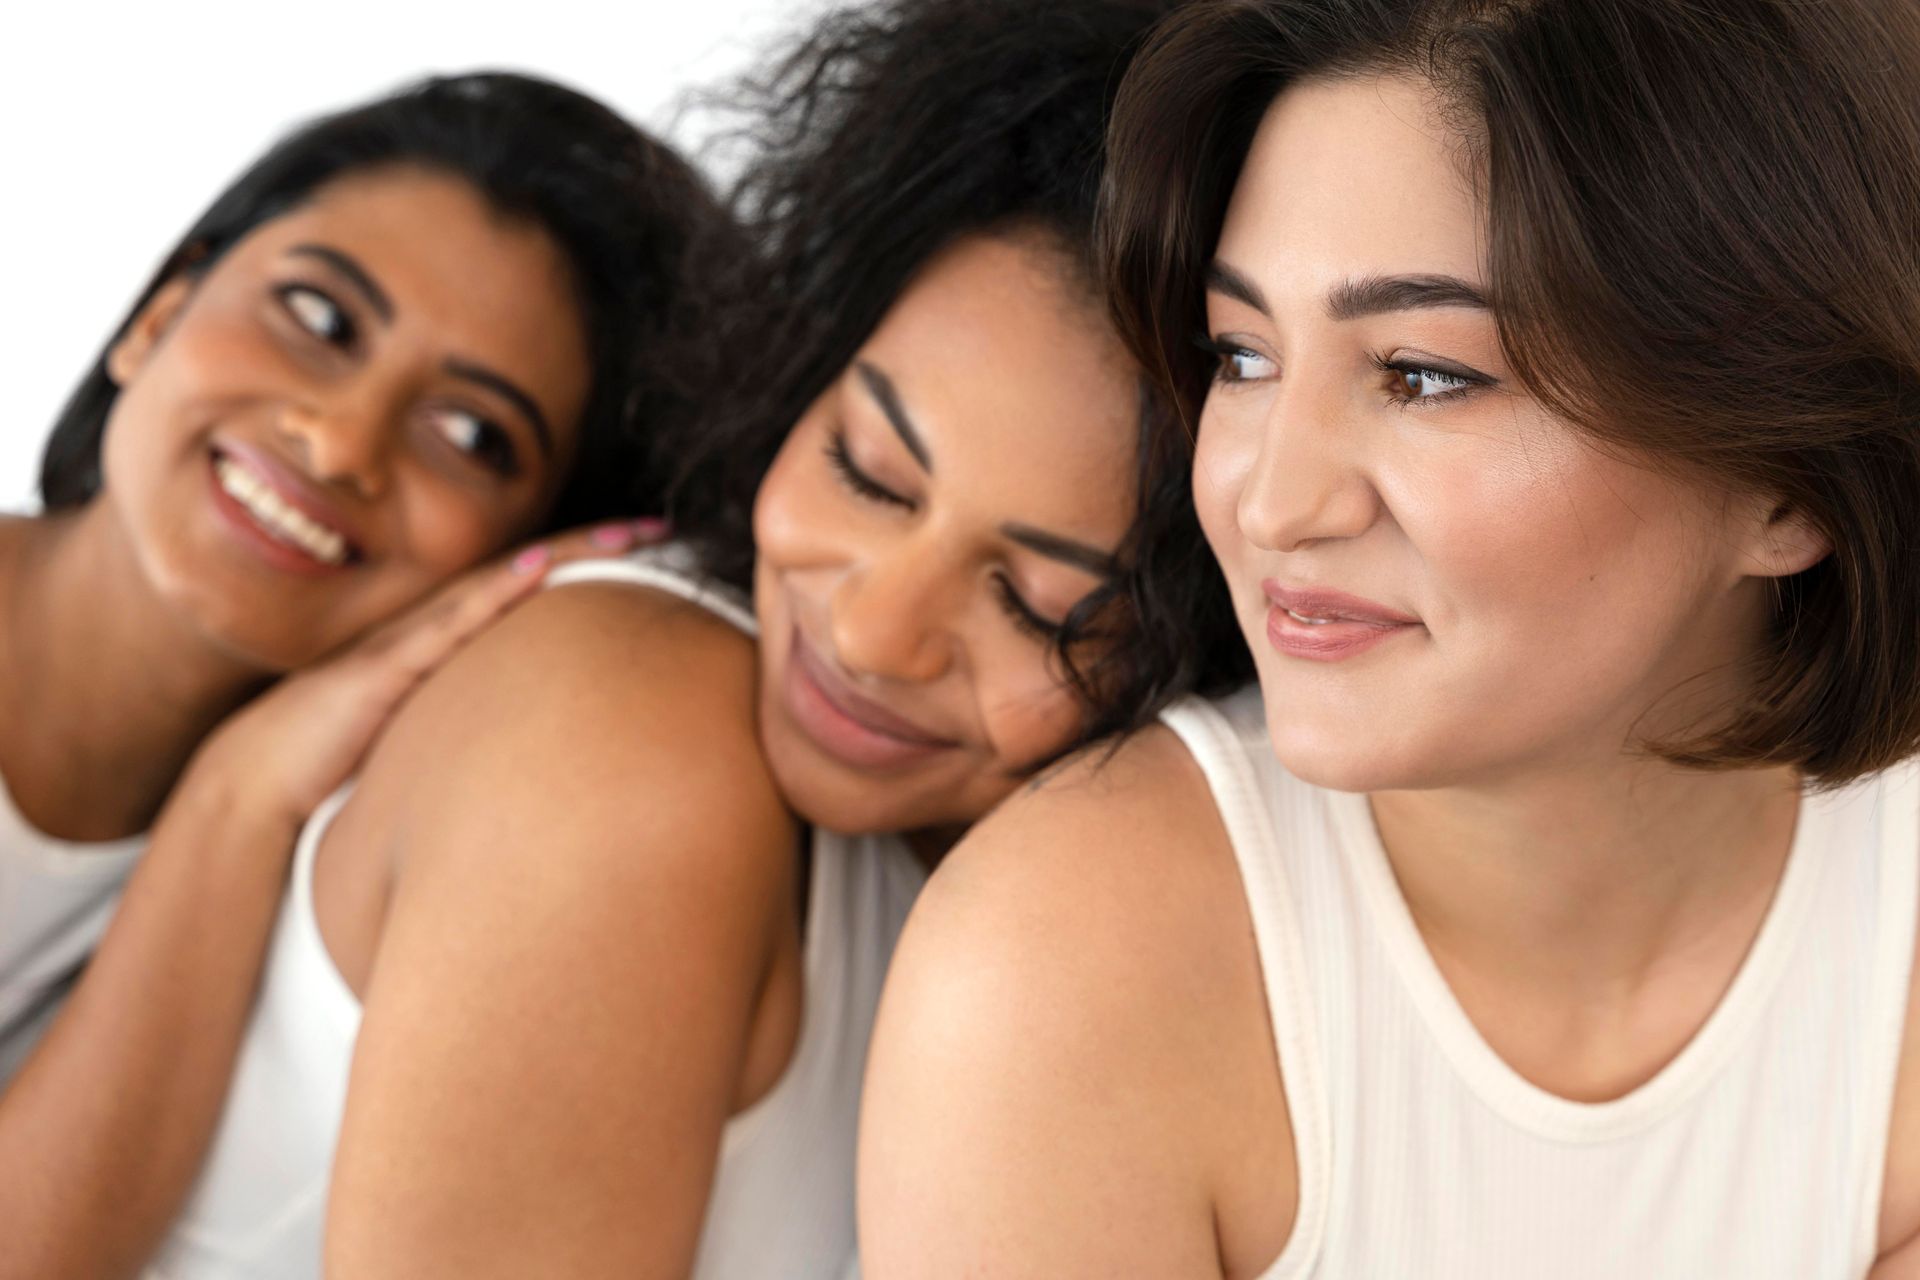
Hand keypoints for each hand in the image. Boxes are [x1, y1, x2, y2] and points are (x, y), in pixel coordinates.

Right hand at [192, 518, 669, 826]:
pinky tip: (537, 572)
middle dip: (597, 544)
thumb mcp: (435, 733)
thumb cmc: (346, 755)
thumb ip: (482, 722)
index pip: (533, 587)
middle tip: (665, 525)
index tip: (653, 546)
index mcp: (452, 639)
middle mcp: (438, 626)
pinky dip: (496, 596)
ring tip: (626, 534)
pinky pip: (450, 624)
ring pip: (502, 583)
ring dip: (566, 555)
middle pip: (531, 571)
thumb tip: (548, 743)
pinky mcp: (387, 666)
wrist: (263, 773)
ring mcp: (412, 639)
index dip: (591, 562)